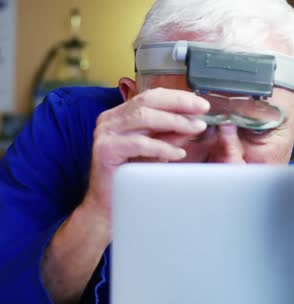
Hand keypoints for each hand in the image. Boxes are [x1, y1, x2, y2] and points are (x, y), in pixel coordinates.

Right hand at [82, 87, 209, 226]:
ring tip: (195, 129)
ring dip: (174, 122)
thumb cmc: (129, 176)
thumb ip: (168, 135)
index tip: (200, 103)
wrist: (107, 204)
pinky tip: (178, 154)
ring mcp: (104, 133)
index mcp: (119, 115)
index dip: (176, 97)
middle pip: (146, 101)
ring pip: (143, 118)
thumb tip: (193, 122)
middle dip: (178, 104)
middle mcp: (109, 120)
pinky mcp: (105, 150)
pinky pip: (138, 143)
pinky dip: (161, 147)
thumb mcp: (153, 150)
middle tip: (202, 111)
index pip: (150, 96)